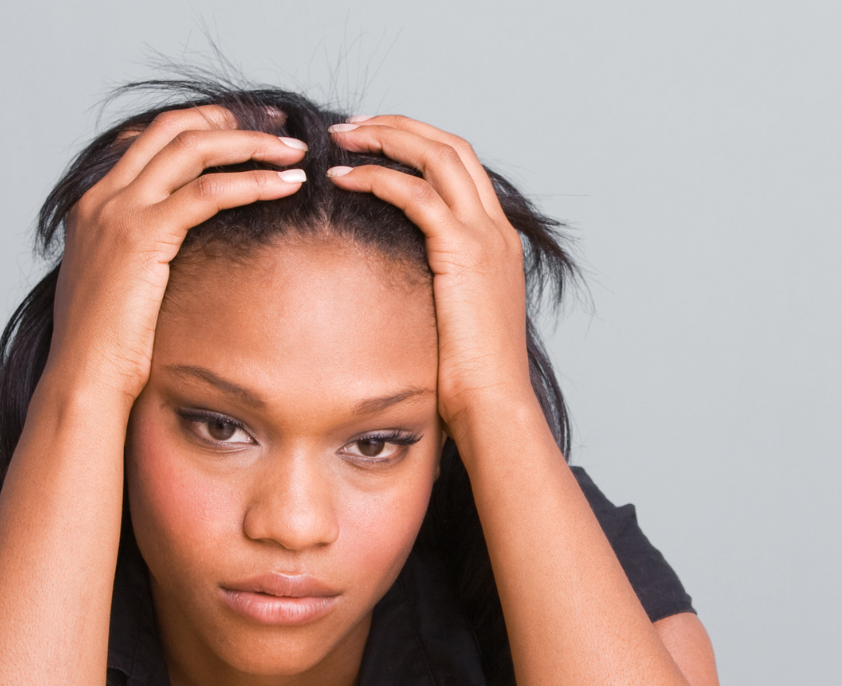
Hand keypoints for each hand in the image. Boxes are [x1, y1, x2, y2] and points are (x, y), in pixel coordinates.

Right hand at [48, 106, 307, 402]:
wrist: (82, 378)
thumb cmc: (107, 348)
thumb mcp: (122, 285)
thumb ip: (145, 253)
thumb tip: (185, 250)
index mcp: (93, 203)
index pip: (149, 138)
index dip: (202, 123)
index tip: (247, 127)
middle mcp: (101, 197)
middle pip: (173, 128)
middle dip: (231, 119)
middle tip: (280, 126)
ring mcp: (117, 212)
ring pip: (193, 148)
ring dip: (251, 145)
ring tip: (297, 153)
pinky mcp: (141, 236)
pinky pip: (207, 193)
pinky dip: (253, 183)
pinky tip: (287, 187)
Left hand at [325, 116, 534, 429]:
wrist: (495, 404)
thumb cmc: (471, 378)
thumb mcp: (456, 319)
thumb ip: (438, 286)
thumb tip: (396, 283)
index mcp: (499, 242)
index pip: (462, 167)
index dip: (418, 144)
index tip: (374, 142)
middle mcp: (498, 230)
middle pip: (452, 146)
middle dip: (399, 126)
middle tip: (351, 127)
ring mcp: (486, 237)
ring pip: (438, 156)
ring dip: (386, 138)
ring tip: (342, 137)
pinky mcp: (464, 252)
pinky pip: (416, 193)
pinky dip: (378, 177)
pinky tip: (343, 179)